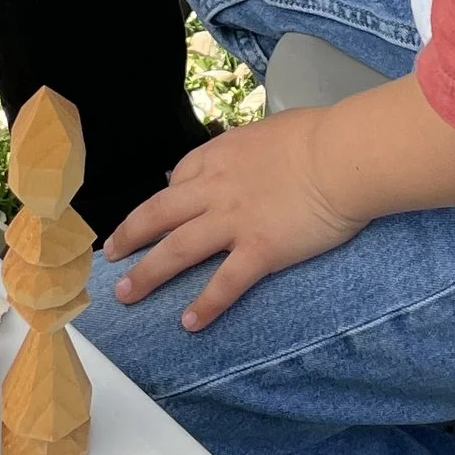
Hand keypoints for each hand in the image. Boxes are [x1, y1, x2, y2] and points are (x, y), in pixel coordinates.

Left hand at [105, 110, 359, 330]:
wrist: (342, 156)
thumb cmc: (319, 136)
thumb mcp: (271, 131)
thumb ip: (253, 149)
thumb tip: (255, 155)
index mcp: (219, 156)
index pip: (177, 180)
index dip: (160, 201)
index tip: (153, 216)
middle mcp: (216, 189)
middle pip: (158, 215)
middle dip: (130, 237)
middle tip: (111, 257)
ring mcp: (234, 221)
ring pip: (177, 250)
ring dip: (147, 274)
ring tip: (127, 295)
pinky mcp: (259, 250)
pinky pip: (224, 283)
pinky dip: (204, 305)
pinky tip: (188, 323)